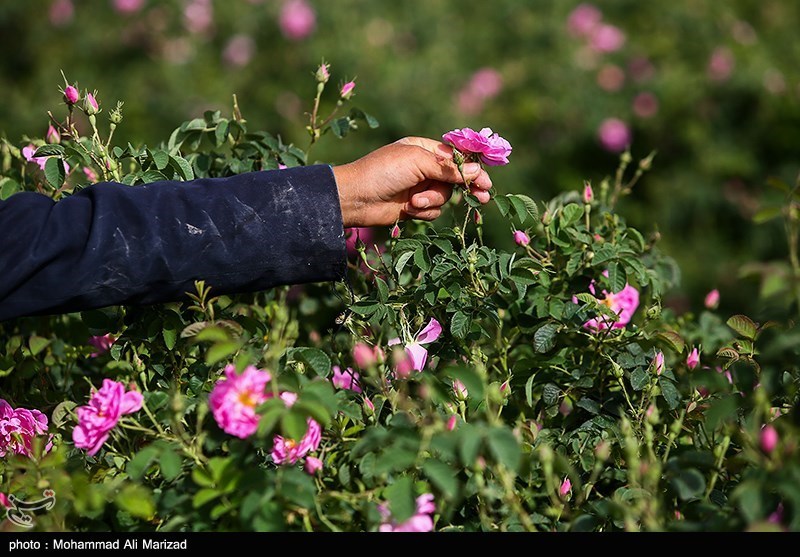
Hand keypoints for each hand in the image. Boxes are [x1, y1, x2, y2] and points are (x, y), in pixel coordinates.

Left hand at [332, 136, 493, 227]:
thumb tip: (477, 172)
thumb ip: (448, 169)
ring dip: (432, 200)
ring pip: (444, 196)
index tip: (486, 179)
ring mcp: (420, 187)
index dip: (473, 167)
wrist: (357, 198)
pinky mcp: (415, 206)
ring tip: (414, 201)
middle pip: (455, 178)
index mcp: (424, 149)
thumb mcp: (417, 163)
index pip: (456, 156)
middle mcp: (424, 167)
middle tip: (483, 197)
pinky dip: (423, 211)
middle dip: (465, 187)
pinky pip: (433, 210)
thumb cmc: (383, 172)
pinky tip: (408, 209)